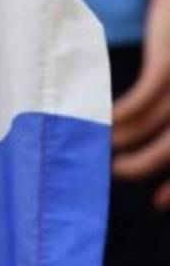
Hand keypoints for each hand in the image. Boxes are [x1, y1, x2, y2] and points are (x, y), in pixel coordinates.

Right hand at [113, 0, 169, 209]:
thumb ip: (169, 111)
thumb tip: (144, 145)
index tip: (157, 202)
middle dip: (147, 168)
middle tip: (117, 174)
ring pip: (156, 127)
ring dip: (125, 141)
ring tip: (102, 148)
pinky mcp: (169, 63)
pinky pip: (142, 100)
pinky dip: (121, 114)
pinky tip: (105, 121)